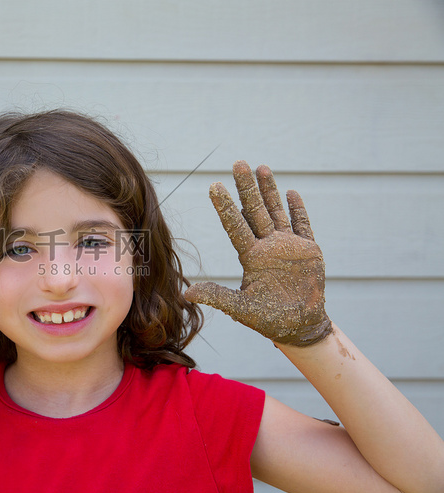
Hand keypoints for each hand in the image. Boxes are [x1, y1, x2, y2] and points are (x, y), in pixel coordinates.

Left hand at [185, 162, 331, 345]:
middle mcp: (266, 245)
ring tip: (261, 167)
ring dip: (270, 190)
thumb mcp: (239, 308)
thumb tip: (186, 294)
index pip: (235, 225)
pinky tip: (291, 192)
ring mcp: (287, 245)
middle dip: (247, 187)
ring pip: (276, 211)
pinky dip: (298, 209)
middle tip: (238, 163)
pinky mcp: (308, 250)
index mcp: (250, 256)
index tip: (214, 185)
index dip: (225, 206)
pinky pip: (303, 225)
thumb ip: (216, 297)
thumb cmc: (268, 318)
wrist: (298, 326)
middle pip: (255, 210)